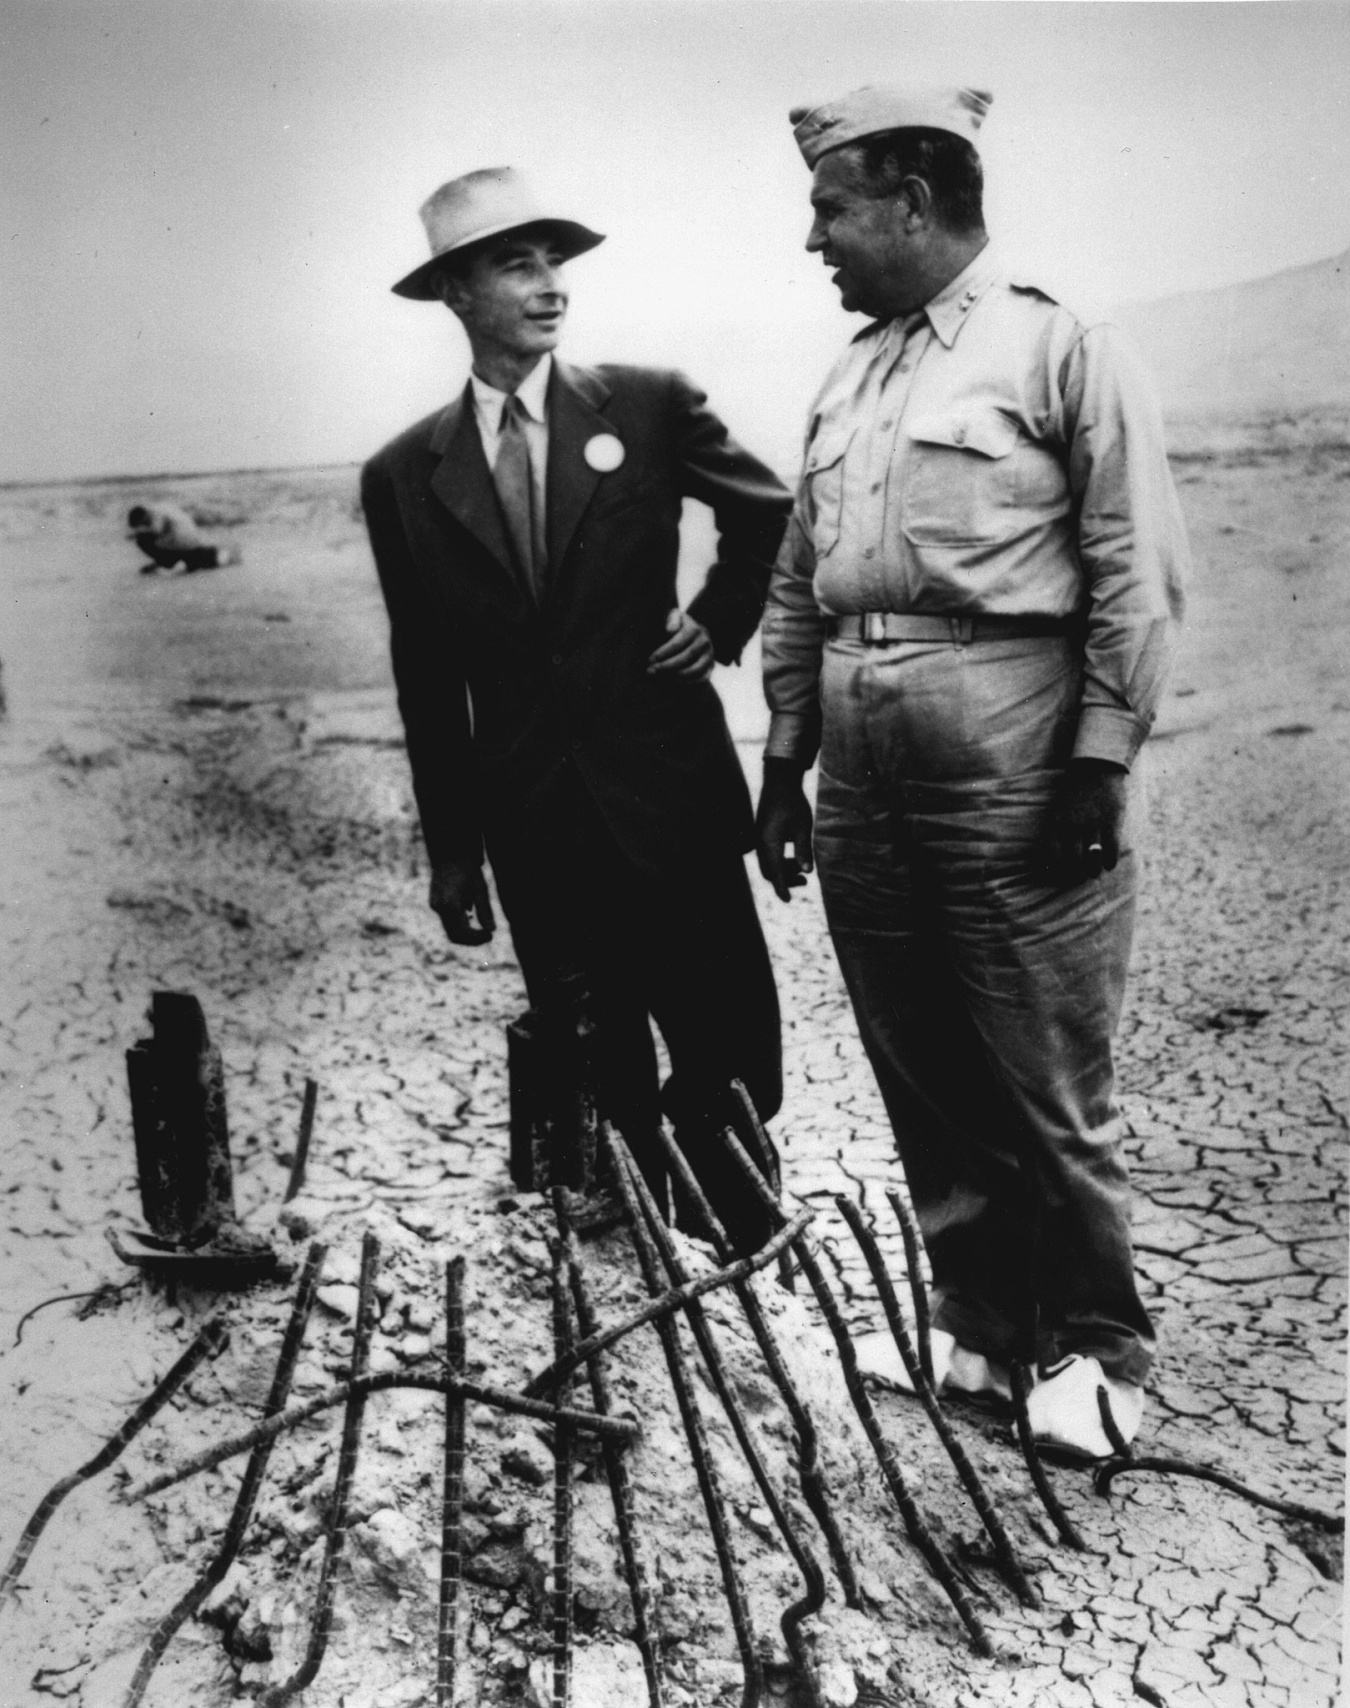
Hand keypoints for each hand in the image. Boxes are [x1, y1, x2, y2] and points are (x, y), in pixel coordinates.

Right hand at [429, 860, 495, 944]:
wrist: (449, 854)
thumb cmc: (468, 869)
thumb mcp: (481, 889)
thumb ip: (485, 911)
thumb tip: (492, 930)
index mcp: (451, 904)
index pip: (464, 932)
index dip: (477, 938)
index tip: (490, 935)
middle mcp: (440, 907)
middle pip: (455, 936)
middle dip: (472, 940)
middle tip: (488, 935)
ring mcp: (435, 906)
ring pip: (449, 931)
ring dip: (465, 935)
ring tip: (481, 930)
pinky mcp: (434, 905)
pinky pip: (447, 922)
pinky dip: (459, 926)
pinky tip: (470, 918)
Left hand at [647, 608, 714, 679]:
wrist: (694, 636)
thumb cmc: (678, 626)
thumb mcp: (674, 617)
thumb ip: (671, 619)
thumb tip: (670, 630)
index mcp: (695, 629)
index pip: (678, 643)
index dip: (663, 652)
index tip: (651, 659)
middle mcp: (705, 642)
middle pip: (686, 657)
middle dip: (667, 665)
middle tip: (651, 670)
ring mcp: (709, 656)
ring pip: (695, 670)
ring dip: (676, 675)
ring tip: (661, 676)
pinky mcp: (710, 667)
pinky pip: (700, 678)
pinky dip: (686, 682)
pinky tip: (671, 681)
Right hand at [756, 758, 813, 900]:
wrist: (779, 783)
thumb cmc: (793, 803)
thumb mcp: (803, 827)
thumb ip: (803, 850)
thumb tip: (806, 872)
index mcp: (770, 843)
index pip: (775, 872)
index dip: (781, 888)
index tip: (787, 900)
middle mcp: (760, 843)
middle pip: (769, 871)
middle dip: (785, 880)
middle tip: (805, 882)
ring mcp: (759, 839)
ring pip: (767, 864)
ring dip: (783, 870)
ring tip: (802, 870)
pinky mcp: (761, 834)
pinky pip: (767, 855)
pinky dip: (779, 862)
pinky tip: (793, 857)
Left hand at [1043, 760, 1127, 885]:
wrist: (1096, 767)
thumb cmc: (1077, 791)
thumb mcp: (1060, 809)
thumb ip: (1060, 829)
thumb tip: (1060, 853)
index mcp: (1058, 823)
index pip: (1054, 855)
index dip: (1059, 870)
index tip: (1063, 876)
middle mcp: (1073, 825)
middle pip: (1073, 861)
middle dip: (1077, 874)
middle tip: (1082, 877)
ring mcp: (1092, 823)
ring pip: (1092, 858)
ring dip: (1094, 870)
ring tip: (1096, 873)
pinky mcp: (1111, 820)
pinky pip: (1111, 848)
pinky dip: (1111, 860)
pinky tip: (1110, 864)